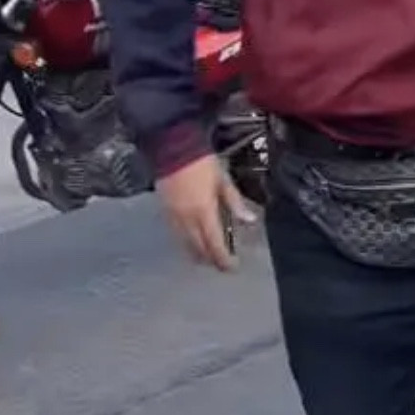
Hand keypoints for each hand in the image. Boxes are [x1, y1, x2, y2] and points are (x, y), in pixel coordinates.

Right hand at [157, 154, 257, 270]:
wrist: (173, 148)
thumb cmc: (202, 163)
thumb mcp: (223, 181)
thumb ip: (235, 203)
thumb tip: (249, 220)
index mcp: (204, 212)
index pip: (214, 244)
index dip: (223, 259)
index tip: (232, 266)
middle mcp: (186, 220)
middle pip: (198, 249)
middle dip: (210, 260)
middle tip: (222, 264)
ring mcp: (173, 217)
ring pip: (185, 245)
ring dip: (197, 254)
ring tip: (209, 257)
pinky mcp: (164, 212)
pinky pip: (176, 235)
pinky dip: (186, 243)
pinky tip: (193, 242)